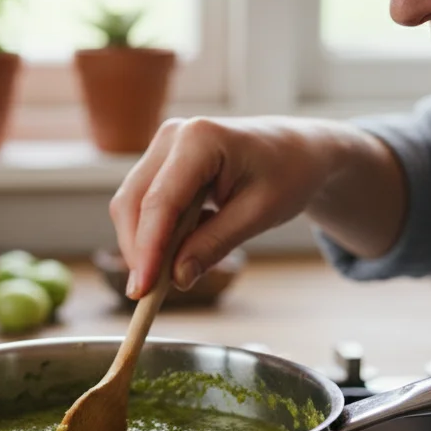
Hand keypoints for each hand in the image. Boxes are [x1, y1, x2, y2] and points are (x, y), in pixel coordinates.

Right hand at [110, 116, 330, 299]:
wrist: (298, 149)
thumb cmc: (287, 174)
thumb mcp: (259, 214)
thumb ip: (215, 244)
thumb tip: (177, 278)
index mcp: (200, 138)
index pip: (160, 201)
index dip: (147, 248)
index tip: (143, 290)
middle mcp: (173, 135)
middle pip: (133, 201)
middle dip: (137, 250)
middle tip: (147, 295)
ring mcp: (163, 146)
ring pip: (132, 204)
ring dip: (143, 243)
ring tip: (169, 274)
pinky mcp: (162, 161)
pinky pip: (144, 202)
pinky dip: (154, 232)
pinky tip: (181, 247)